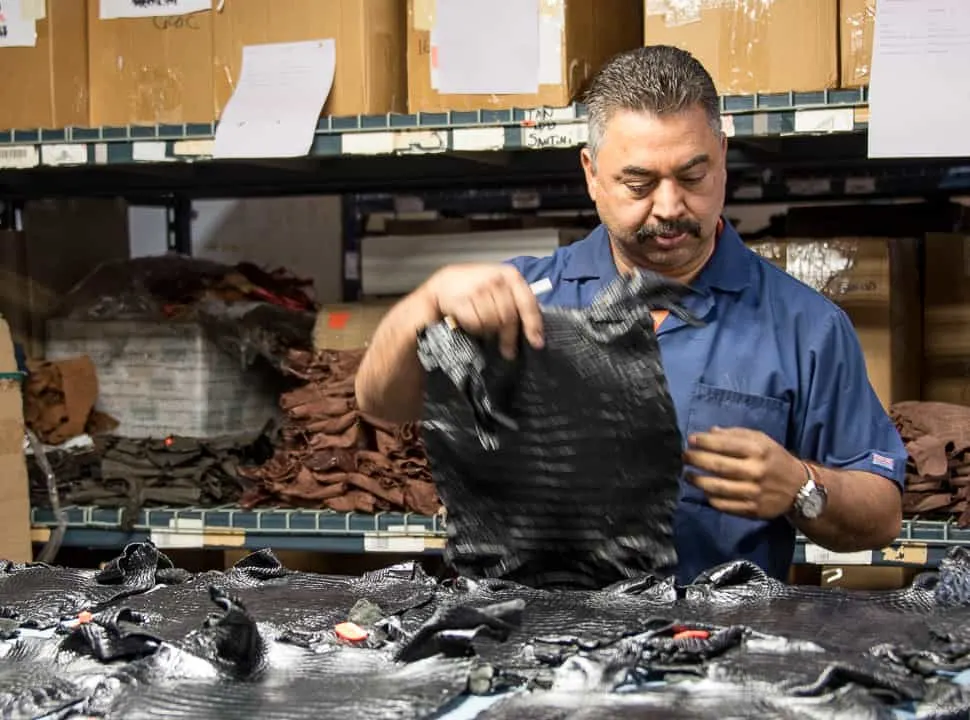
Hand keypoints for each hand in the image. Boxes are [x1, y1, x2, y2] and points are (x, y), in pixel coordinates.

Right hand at [422, 263, 543, 359]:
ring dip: (489, 331)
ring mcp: (478, 289)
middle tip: (508, 350)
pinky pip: (476, 324)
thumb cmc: (476, 287)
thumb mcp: (500, 287)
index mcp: (510, 275)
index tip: (536, 343)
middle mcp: (496, 280)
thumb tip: (534, 329)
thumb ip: (517, 301)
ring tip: (484, 328)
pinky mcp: (463, 300)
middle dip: (509, 337)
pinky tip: (472, 324)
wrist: (445, 283)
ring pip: (493, 323)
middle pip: (510, 317)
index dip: (533, 325)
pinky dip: (475, 328)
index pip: (527, 303)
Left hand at [683, 426, 804, 518]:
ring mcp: (754, 492)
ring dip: (698, 481)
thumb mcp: (761, 440)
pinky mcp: (753, 510)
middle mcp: (756, 471)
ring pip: (718, 488)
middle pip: (718, 466)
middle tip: (684, 457)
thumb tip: (709, 432)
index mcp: (758, 451)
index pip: (725, 444)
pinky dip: (710, 498)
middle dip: (696, 460)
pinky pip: (725, 505)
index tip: (691, 440)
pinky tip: (704, 491)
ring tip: (687, 475)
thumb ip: (735, 434)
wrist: (799, 488)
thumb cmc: (774, 459)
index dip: (704, 442)